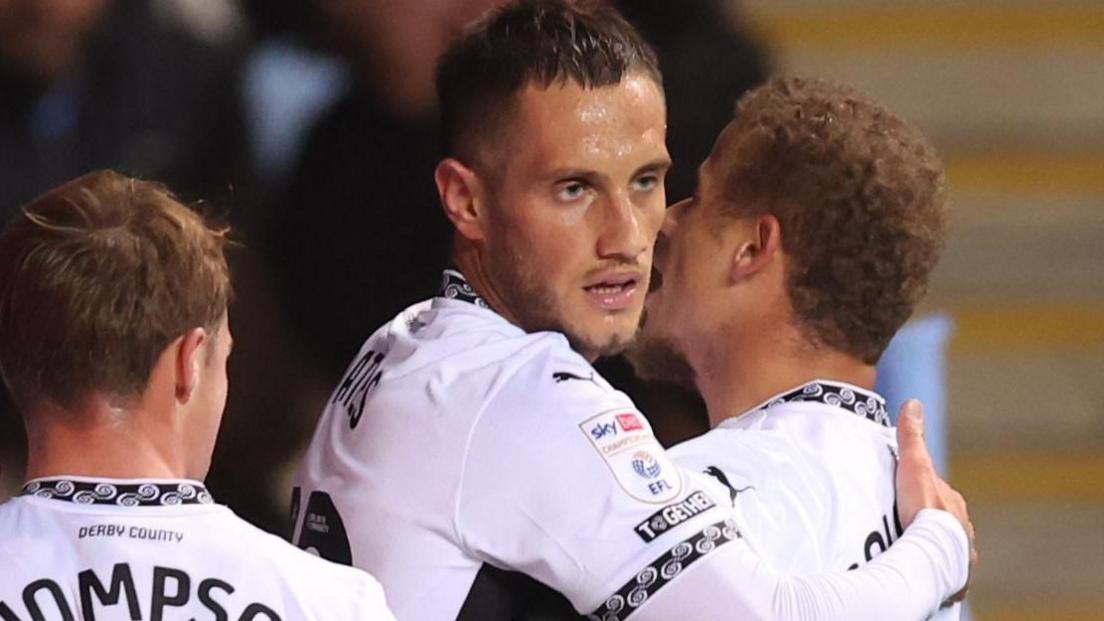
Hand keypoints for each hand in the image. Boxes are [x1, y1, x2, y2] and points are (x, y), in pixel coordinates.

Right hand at [895, 399, 976, 601]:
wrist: (937, 556)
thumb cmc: (925, 511)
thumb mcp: (913, 467)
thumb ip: (911, 438)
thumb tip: (913, 403)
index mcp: (952, 499)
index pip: (934, 489)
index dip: (918, 488)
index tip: (903, 492)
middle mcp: (961, 523)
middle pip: (942, 516)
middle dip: (927, 518)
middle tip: (904, 521)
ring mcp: (960, 549)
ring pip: (945, 542)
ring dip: (932, 543)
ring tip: (912, 548)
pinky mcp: (956, 574)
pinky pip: (946, 567)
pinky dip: (936, 565)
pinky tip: (924, 568)